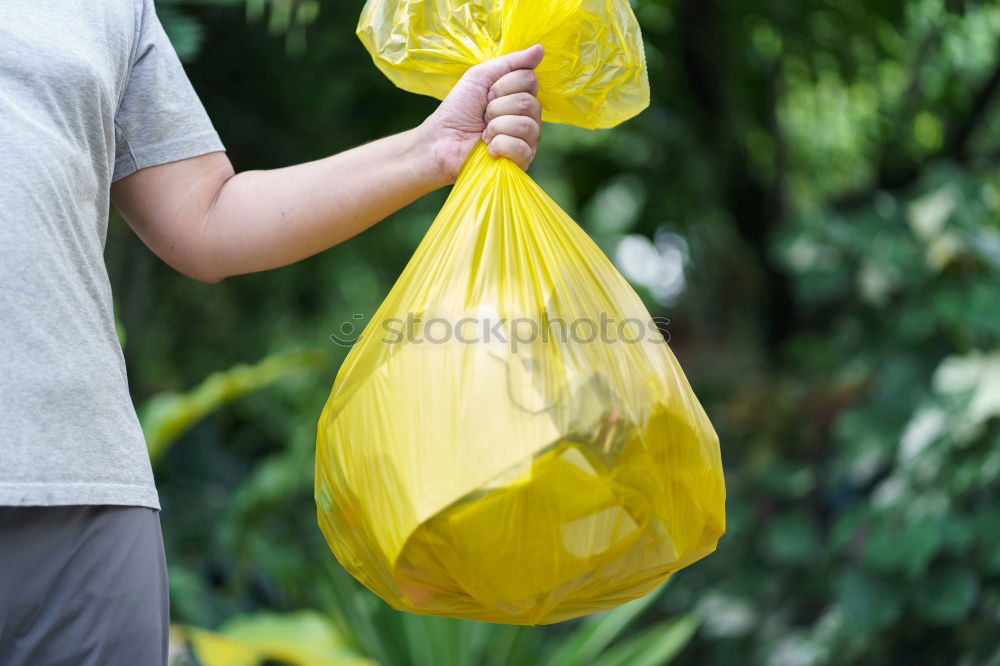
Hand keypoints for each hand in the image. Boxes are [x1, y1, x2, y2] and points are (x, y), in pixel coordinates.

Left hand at [421, 45, 543, 182]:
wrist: (441, 140)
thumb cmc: (459, 109)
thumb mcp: (480, 77)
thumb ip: (510, 63)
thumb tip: (539, 49)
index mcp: (521, 95)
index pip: (529, 80)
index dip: (503, 86)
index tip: (486, 95)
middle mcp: (530, 117)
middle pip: (529, 102)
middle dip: (497, 107)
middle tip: (483, 116)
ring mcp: (528, 140)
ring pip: (526, 124)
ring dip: (497, 126)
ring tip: (484, 133)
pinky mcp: (522, 161)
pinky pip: (522, 147)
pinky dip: (500, 145)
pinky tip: (489, 149)